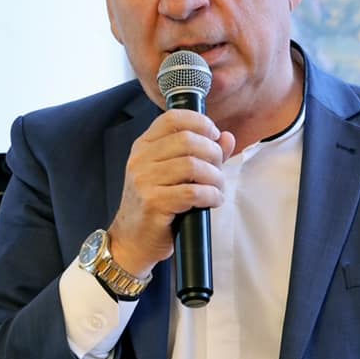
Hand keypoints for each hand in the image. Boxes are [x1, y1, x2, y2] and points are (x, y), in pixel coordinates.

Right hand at [106, 109, 237, 272]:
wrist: (132, 240)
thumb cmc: (154, 206)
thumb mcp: (173, 174)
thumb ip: (201, 153)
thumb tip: (227, 137)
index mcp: (144, 147)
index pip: (172, 118)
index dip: (200, 122)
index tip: (214, 136)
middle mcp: (141, 160)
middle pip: (187, 140)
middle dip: (213, 153)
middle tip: (219, 168)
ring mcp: (144, 181)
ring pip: (192, 166)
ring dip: (214, 177)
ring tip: (218, 187)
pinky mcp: (153, 203)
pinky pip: (192, 193)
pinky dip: (210, 195)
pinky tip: (213, 200)